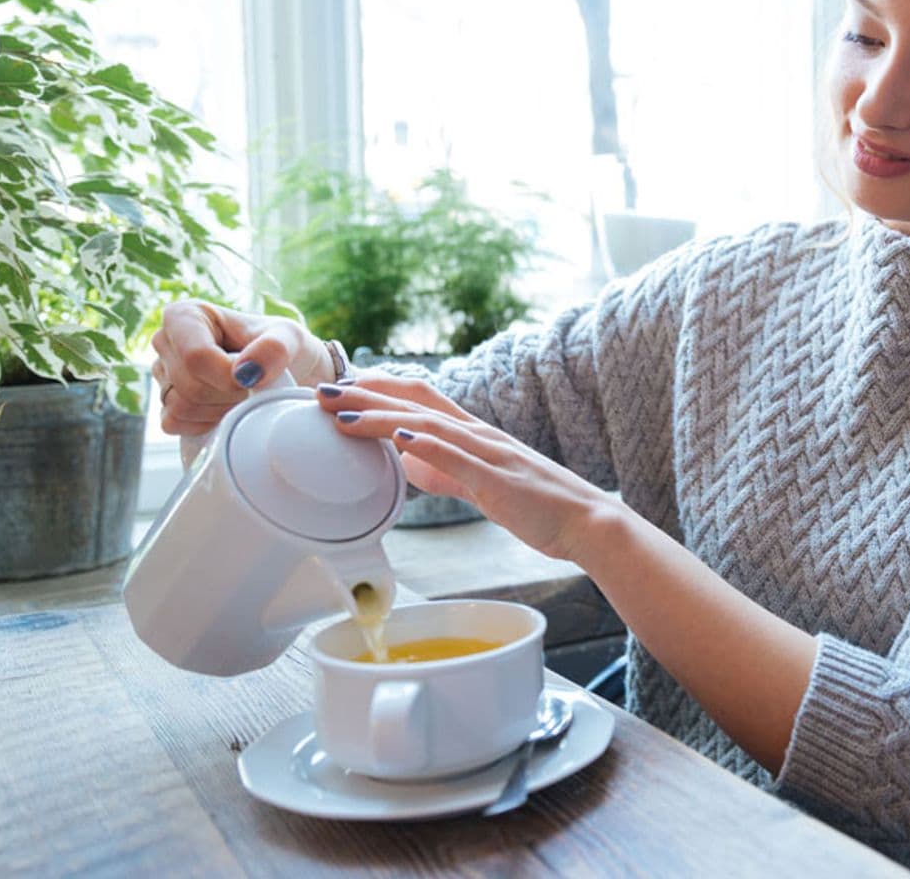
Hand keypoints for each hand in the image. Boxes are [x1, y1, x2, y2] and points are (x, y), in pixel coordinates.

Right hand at [148, 300, 333, 437]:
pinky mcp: (163, 403)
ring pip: (181, 407)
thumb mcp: (289, 337)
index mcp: (186, 315)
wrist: (286, 372)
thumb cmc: (282, 346)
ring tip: (241, 394)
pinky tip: (224, 408)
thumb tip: (246, 371)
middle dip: (229, 395)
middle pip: (190, 386)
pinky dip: (205, 423)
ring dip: (220, 410)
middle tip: (253, 386)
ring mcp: (161, 373)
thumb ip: (275, 348)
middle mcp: (165, 340)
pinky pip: (174, 423)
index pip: (196, 357)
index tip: (254, 377)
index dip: (228, 376)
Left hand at [313, 374, 622, 561]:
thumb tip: (409, 462)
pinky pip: (459, 460)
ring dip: (382, 417)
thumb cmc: (539, 506)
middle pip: (416, 403)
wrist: (587, 522)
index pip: (421, 397)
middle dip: (367, 395)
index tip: (341, 388)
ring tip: (342, 413)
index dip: (380, 388)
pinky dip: (428, 447)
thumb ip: (446, 470)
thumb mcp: (482, 482)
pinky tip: (400, 440)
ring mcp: (490, 455)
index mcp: (477, 435)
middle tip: (322, 392)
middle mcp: (481, 436)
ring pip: (428, 426)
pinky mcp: (498, 481)